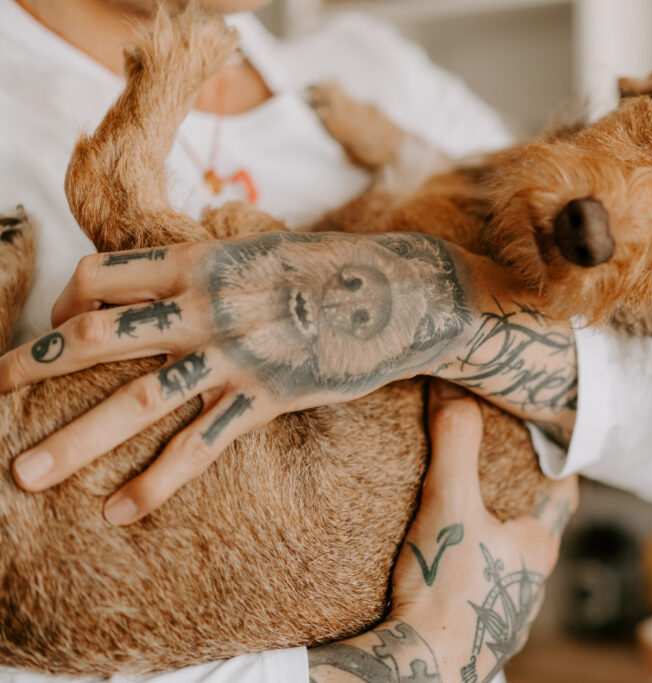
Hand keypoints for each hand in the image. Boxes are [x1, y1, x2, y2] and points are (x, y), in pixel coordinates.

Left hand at [0, 231, 477, 523]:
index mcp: (202, 260)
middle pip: (96, 336)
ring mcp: (237, 353)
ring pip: (138, 401)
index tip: (56, 326)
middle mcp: (208, 306)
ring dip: (74, 440)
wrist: (404, 294)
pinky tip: (122, 511)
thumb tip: (171, 288)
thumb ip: (210, 269)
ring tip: (24, 475)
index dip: (65, 302)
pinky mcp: (270, 396)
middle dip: (32, 368)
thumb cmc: (333, 270)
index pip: (101, 276)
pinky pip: (202, 444)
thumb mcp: (262, 251)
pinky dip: (158, 481)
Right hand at [307, 379, 577, 682]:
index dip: (557, 460)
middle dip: (518, 496)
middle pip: (534, 525)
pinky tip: (446, 566)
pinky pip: (481, 589)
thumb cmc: (446, 590)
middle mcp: (530, 580)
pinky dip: (471, 570)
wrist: (419, 668)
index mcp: (536, 546)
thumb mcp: (450, 505)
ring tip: (467, 513)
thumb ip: (455, 445)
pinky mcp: (477, 630)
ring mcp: (505, 610)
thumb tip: (453, 389)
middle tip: (495, 464)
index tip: (549, 433)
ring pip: (508, 561)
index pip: (562, 491)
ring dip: (494, 536)